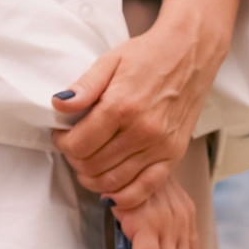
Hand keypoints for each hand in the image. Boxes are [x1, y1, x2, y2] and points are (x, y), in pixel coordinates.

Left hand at [52, 23, 210, 208]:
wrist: (190, 52)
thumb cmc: (149, 55)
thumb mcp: (110, 61)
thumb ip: (84, 87)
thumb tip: (58, 105)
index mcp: (122, 107)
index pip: (79, 144)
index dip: (62, 143)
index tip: (61, 136)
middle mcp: (143, 131)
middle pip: (94, 166)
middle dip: (75, 160)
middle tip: (73, 149)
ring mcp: (161, 146)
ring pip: (114, 182)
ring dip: (93, 179)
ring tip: (87, 164)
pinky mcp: (174, 154)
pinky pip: (145, 189)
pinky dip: (123, 196)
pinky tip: (110, 187)